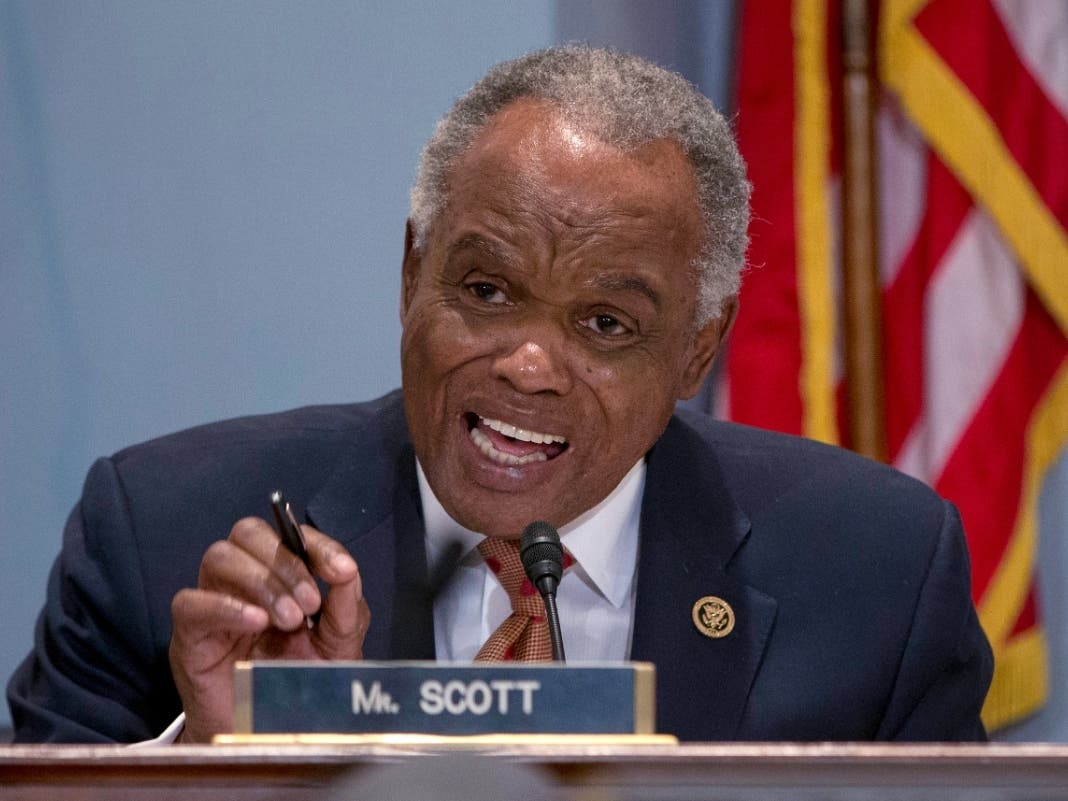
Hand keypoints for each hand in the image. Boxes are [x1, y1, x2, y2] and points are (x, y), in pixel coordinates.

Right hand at [169, 517, 368, 742]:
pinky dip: (225, 606)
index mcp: (280, 575)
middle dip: (285, 562)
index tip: (341, 570)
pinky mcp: (188, 636)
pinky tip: (256, 623)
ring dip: (260, 581)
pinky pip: (190, 603)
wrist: (272, 736)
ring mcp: (213, 604)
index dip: (318, 545)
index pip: (290, 534)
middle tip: (310, 603)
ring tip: (289, 619)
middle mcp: (243, 581)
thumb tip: (347, 570)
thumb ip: (347, 608)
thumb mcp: (338, 646)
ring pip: (219, 556)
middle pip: (248, 532)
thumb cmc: (302, 683)